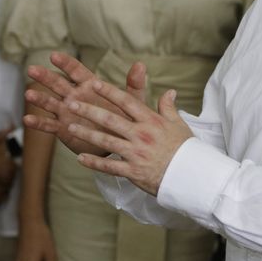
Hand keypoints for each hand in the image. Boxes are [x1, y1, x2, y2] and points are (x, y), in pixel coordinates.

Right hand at [24, 52, 146, 155]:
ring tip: (28, 94)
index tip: (53, 56)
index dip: (66, 64)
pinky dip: (39, 123)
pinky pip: (49, 125)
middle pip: (58, 84)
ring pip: (50, 103)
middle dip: (45, 77)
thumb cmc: (125, 117)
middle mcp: (76, 96)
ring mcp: (67, 112)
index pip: (77, 71)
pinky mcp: (64, 128)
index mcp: (91, 86)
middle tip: (32, 69)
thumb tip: (141, 64)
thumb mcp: (132, 102)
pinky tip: (27, 120)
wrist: (119, 141)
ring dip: (39, 98)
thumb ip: (134, 84)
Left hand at [67, 81, 192, 195]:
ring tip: (70, 127)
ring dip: (86, 134)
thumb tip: (170, 91)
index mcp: (151, 121)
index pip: (127, 102)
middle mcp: (141, 135)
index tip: (94, 83)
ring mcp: (136, 153)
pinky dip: (94, 163)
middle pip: (110, 119)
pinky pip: (109, 167)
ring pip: (106, 141)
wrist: (191, 176)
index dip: (109, 92)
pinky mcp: (133, 171)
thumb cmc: (185, 149)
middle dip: (89, 110)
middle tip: (71, 103)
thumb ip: (169, 107)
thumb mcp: (179, 124)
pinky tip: (80, 159)